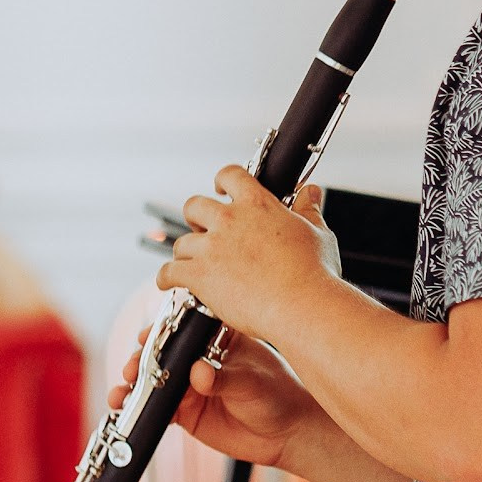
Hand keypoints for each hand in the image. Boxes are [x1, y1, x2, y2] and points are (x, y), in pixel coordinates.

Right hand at [107, 332, 321, 471]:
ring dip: (134, 382)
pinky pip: (155, 407)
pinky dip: (137, 406)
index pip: (183, 328)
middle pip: (161, 352)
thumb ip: (224, 378)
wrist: (286, 435)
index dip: (161, 331)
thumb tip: (198, 373)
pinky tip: (124, 405)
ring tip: (124, 390)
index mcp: (216, 338)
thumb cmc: (278, 397)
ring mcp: (188, 384)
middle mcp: (198, 358)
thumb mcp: (252, 383)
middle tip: (134, 368)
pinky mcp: (183, 411)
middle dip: (141, 358)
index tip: (147, 338)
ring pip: (153, 379)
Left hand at [157, 175, 339, 339]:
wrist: (302, 305)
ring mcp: (211, 247)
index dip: (222, 180)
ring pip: (181, 243)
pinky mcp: (199, 275)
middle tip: (202, 230)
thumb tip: (311, 192)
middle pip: (194, 205)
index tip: (221, 189)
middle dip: (195, 217)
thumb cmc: (314, 273)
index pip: (230, 175)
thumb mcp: (316, 233)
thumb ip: (308, 209)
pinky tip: (168, 282)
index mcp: (257, 204)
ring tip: (193, 264)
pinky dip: (166, 278)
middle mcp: (229, 220)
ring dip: (186, 253)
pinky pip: (169, 272)